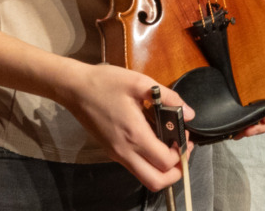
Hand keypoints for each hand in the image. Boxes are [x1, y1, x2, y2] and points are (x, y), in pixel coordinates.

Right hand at [56, 61, 189, 191]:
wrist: (75, 89)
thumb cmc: (106, 83)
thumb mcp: (140, 83)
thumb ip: (169, 98)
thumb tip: (189, 113)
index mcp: (134, 135)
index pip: (165, 161)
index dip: (182, 153)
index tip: (185, 136)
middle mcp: (125, 151)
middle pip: (155, 181)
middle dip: (175, 173)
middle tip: (182, 152)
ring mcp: (116, 154)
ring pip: (144, 178)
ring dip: (162, 170)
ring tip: (170, 147)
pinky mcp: (111, 152)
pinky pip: (135, 167)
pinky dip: (149, 163)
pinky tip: (154, 141)